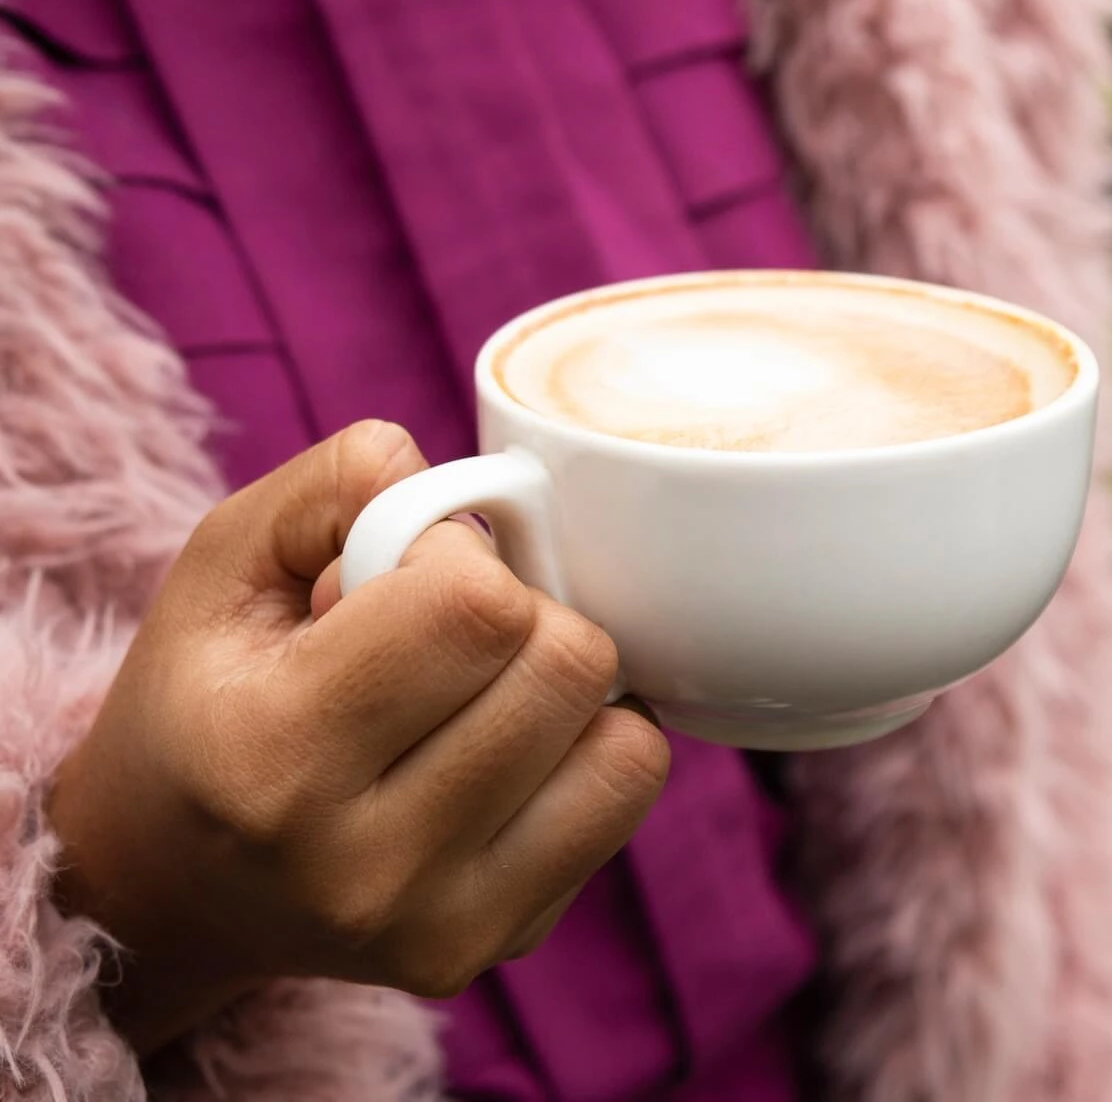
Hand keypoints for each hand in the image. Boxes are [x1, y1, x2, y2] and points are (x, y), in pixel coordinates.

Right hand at [49, 422, 669, 1053]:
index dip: (458, 556)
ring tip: (475, 693)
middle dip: (520, 614)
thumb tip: (483, 481)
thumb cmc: (206, 699)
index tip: (405, 576)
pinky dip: (593, 746)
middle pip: (567, 662)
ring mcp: (438, 923)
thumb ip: (339, 485)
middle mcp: (359, 864)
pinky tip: (511, 747)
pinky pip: (628, 791)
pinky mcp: (498, 944)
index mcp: (271, 757)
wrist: (169, 886)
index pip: (475, 605)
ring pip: (622, 735)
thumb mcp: (225, 567)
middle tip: (445, 637)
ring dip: (562, 683)